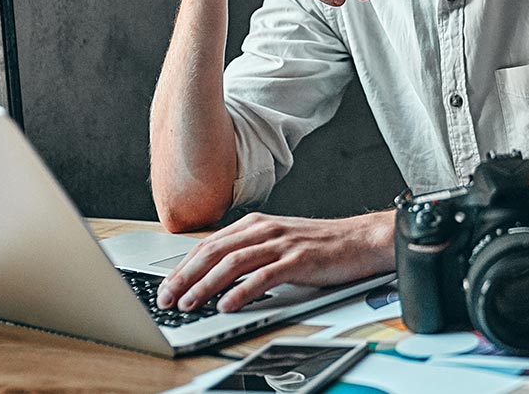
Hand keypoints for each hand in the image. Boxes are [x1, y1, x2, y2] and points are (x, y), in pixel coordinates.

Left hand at [155, 211, 394, 311]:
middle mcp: (265, 229)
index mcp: (257, 224)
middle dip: (185, 276)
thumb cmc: (322, 244)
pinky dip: (242, 291)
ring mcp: (281, 243)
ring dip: (206, 285)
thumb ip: (251, 252)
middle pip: (214, 252)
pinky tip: (227, 305)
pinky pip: (263, 276)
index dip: (183, 266)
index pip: (209, 244)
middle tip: (168, 297)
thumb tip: (217, 276)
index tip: (167, 286)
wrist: (362, 239)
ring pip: (233, 263)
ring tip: (189, 303)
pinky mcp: (298, 260)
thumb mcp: (280, 242)